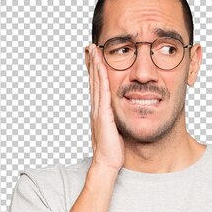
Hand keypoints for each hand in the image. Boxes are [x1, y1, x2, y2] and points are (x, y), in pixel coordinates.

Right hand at [84, 44, 124, 171]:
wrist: (107, 164)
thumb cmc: (113, 152)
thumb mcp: (116, 132)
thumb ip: (117, 121)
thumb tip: (123, 116)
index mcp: (99, 112)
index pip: (96, 87)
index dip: (94, 72)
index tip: (93, 58)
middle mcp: (96, 109)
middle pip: (93, 81)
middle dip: (91, 63)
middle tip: (89, 47)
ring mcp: (98, 111)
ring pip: (96, 83)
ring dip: (94, 65)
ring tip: (92, 49)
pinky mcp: (103, 114)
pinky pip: (102, 91)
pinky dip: (101, 77)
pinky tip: (101, 66)